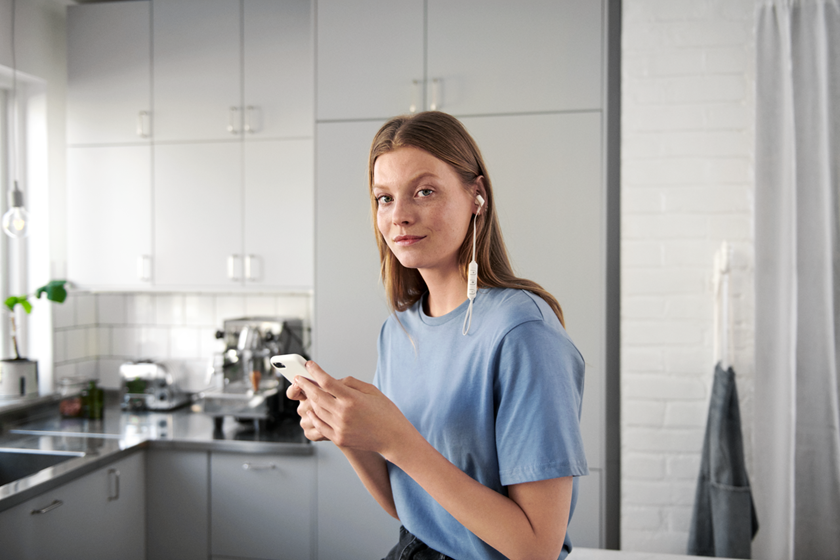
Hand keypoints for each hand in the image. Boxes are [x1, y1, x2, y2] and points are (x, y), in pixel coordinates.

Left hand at [294, 360, 413, 455]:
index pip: (327, 381)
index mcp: (352, 399)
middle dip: (305, 385)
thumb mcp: (372, 390)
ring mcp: (340, 427)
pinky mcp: (339, 438)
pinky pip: (320, 425)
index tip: (309, 365)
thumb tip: (333, 381)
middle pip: (316, 396)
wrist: (393, 438)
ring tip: (308, 393)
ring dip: (310, 400)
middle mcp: (343, 413)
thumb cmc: (385, 412)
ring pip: (316, 410)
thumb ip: (351, 383)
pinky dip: (313, 416)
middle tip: (298, 378)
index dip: (315, 371)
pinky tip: (312, 410)